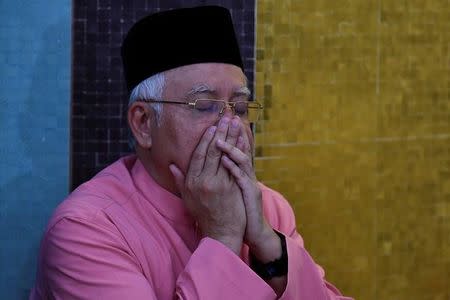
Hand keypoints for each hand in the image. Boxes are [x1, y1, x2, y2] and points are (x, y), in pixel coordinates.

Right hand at [169, 117, 245, 254]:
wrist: (220, 233)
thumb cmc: (204, 215)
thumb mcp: (188, 198)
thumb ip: (181, 180)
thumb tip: (172, 166)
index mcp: (191, 182)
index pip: (198, 154)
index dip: (206, 139)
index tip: (212, 125)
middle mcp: (202, 181)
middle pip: (212, 151)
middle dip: (220, 132)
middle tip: (226, 116)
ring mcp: (217, 184)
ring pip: (224, 155)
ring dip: (231, 137)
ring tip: (236, 122)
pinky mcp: (230, 188)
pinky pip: (235, 165)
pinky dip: (240, 151)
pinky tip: (244, 140)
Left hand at [216, 121, 280, 261]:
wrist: (252, 231)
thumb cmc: (239, 211)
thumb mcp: (232, 190)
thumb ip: (226, 175)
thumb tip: (219, 162)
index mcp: (242, 173)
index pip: (238, 149)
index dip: (233, 134)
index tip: (226, 120)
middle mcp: (248, 175)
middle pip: (243, 150)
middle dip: (236, 133)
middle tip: (231, 117)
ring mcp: (250, 183)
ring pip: (243, 161)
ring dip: (232, 148)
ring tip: (221, 138)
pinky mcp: (251, 194)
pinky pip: (241, 178)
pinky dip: (233, 168)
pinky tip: (225, 160)